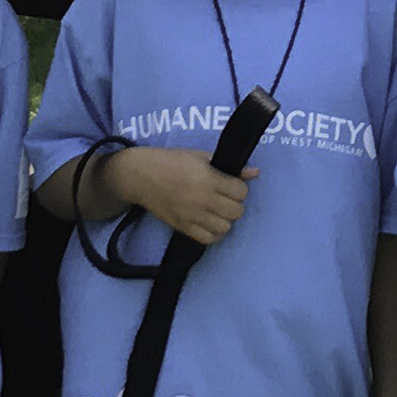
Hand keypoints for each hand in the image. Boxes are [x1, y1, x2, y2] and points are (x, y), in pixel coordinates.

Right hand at [115, 138, 253, 250]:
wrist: (141, 176)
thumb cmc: (172, 161)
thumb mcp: (201, 156)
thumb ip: (229, 167)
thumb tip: (255, 172)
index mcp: (209, 179)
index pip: (241, 192)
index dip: (240, 188)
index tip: (232, 185)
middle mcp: (203, 199)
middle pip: (236, 212)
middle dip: (235, 204)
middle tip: (225, 198)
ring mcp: (192, 216)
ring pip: (224, 228)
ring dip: (225, 220)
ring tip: (217, 211)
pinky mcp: (181, 227)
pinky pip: (207, 239)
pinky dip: (213, 233)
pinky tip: (209, 223)